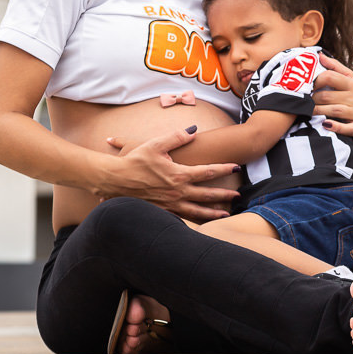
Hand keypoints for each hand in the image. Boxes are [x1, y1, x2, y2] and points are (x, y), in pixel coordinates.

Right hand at [102, 126, 239, 221]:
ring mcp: (170, 204)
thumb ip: (176, 137)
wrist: (114, 180)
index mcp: (178, 175)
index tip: (236, 167)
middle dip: (224, 195)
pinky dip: (194, 221)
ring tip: (225, 214)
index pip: (207, 171)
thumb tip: (193, 130)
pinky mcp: (161, 212)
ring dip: (212, 213)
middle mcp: (177, 192)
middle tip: (238, 195)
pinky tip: (200, 223)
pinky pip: (182, 218)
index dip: (224, 169)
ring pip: (197, 211)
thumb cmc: (134, 161)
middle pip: (207, 195)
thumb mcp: (156, 144)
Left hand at [314, 52, 352, 142]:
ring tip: (310, 112)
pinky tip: (325, 124)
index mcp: (352, 83)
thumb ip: (336, 67)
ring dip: (318, 111)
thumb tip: (320, 56)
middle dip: (313, 99)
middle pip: (327, 96)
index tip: (307, 87)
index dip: (314, 81)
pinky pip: (345, 128)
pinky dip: (334, 126)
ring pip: (334, 110)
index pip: (329, 77)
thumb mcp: (351, 80)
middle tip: (306, 102)